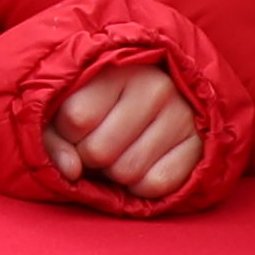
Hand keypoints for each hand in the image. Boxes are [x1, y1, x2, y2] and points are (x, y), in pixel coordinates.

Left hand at [47, 60, 204, 205]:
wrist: (166, 94)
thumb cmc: (105, 102)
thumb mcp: (69, 105)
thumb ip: (54, 138)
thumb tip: (70, 170)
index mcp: (118, 68)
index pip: (75, 118)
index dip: (67, 134)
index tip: (76, 127)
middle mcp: (155, 86)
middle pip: (99, 151)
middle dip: (91, 157)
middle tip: (100, 143)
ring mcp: (182, 115)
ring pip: (126, 172)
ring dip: (115, 173)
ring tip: (122, 151)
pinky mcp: (200, 144)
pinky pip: (156, 185)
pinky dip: (142, 186)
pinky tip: (144, 164)